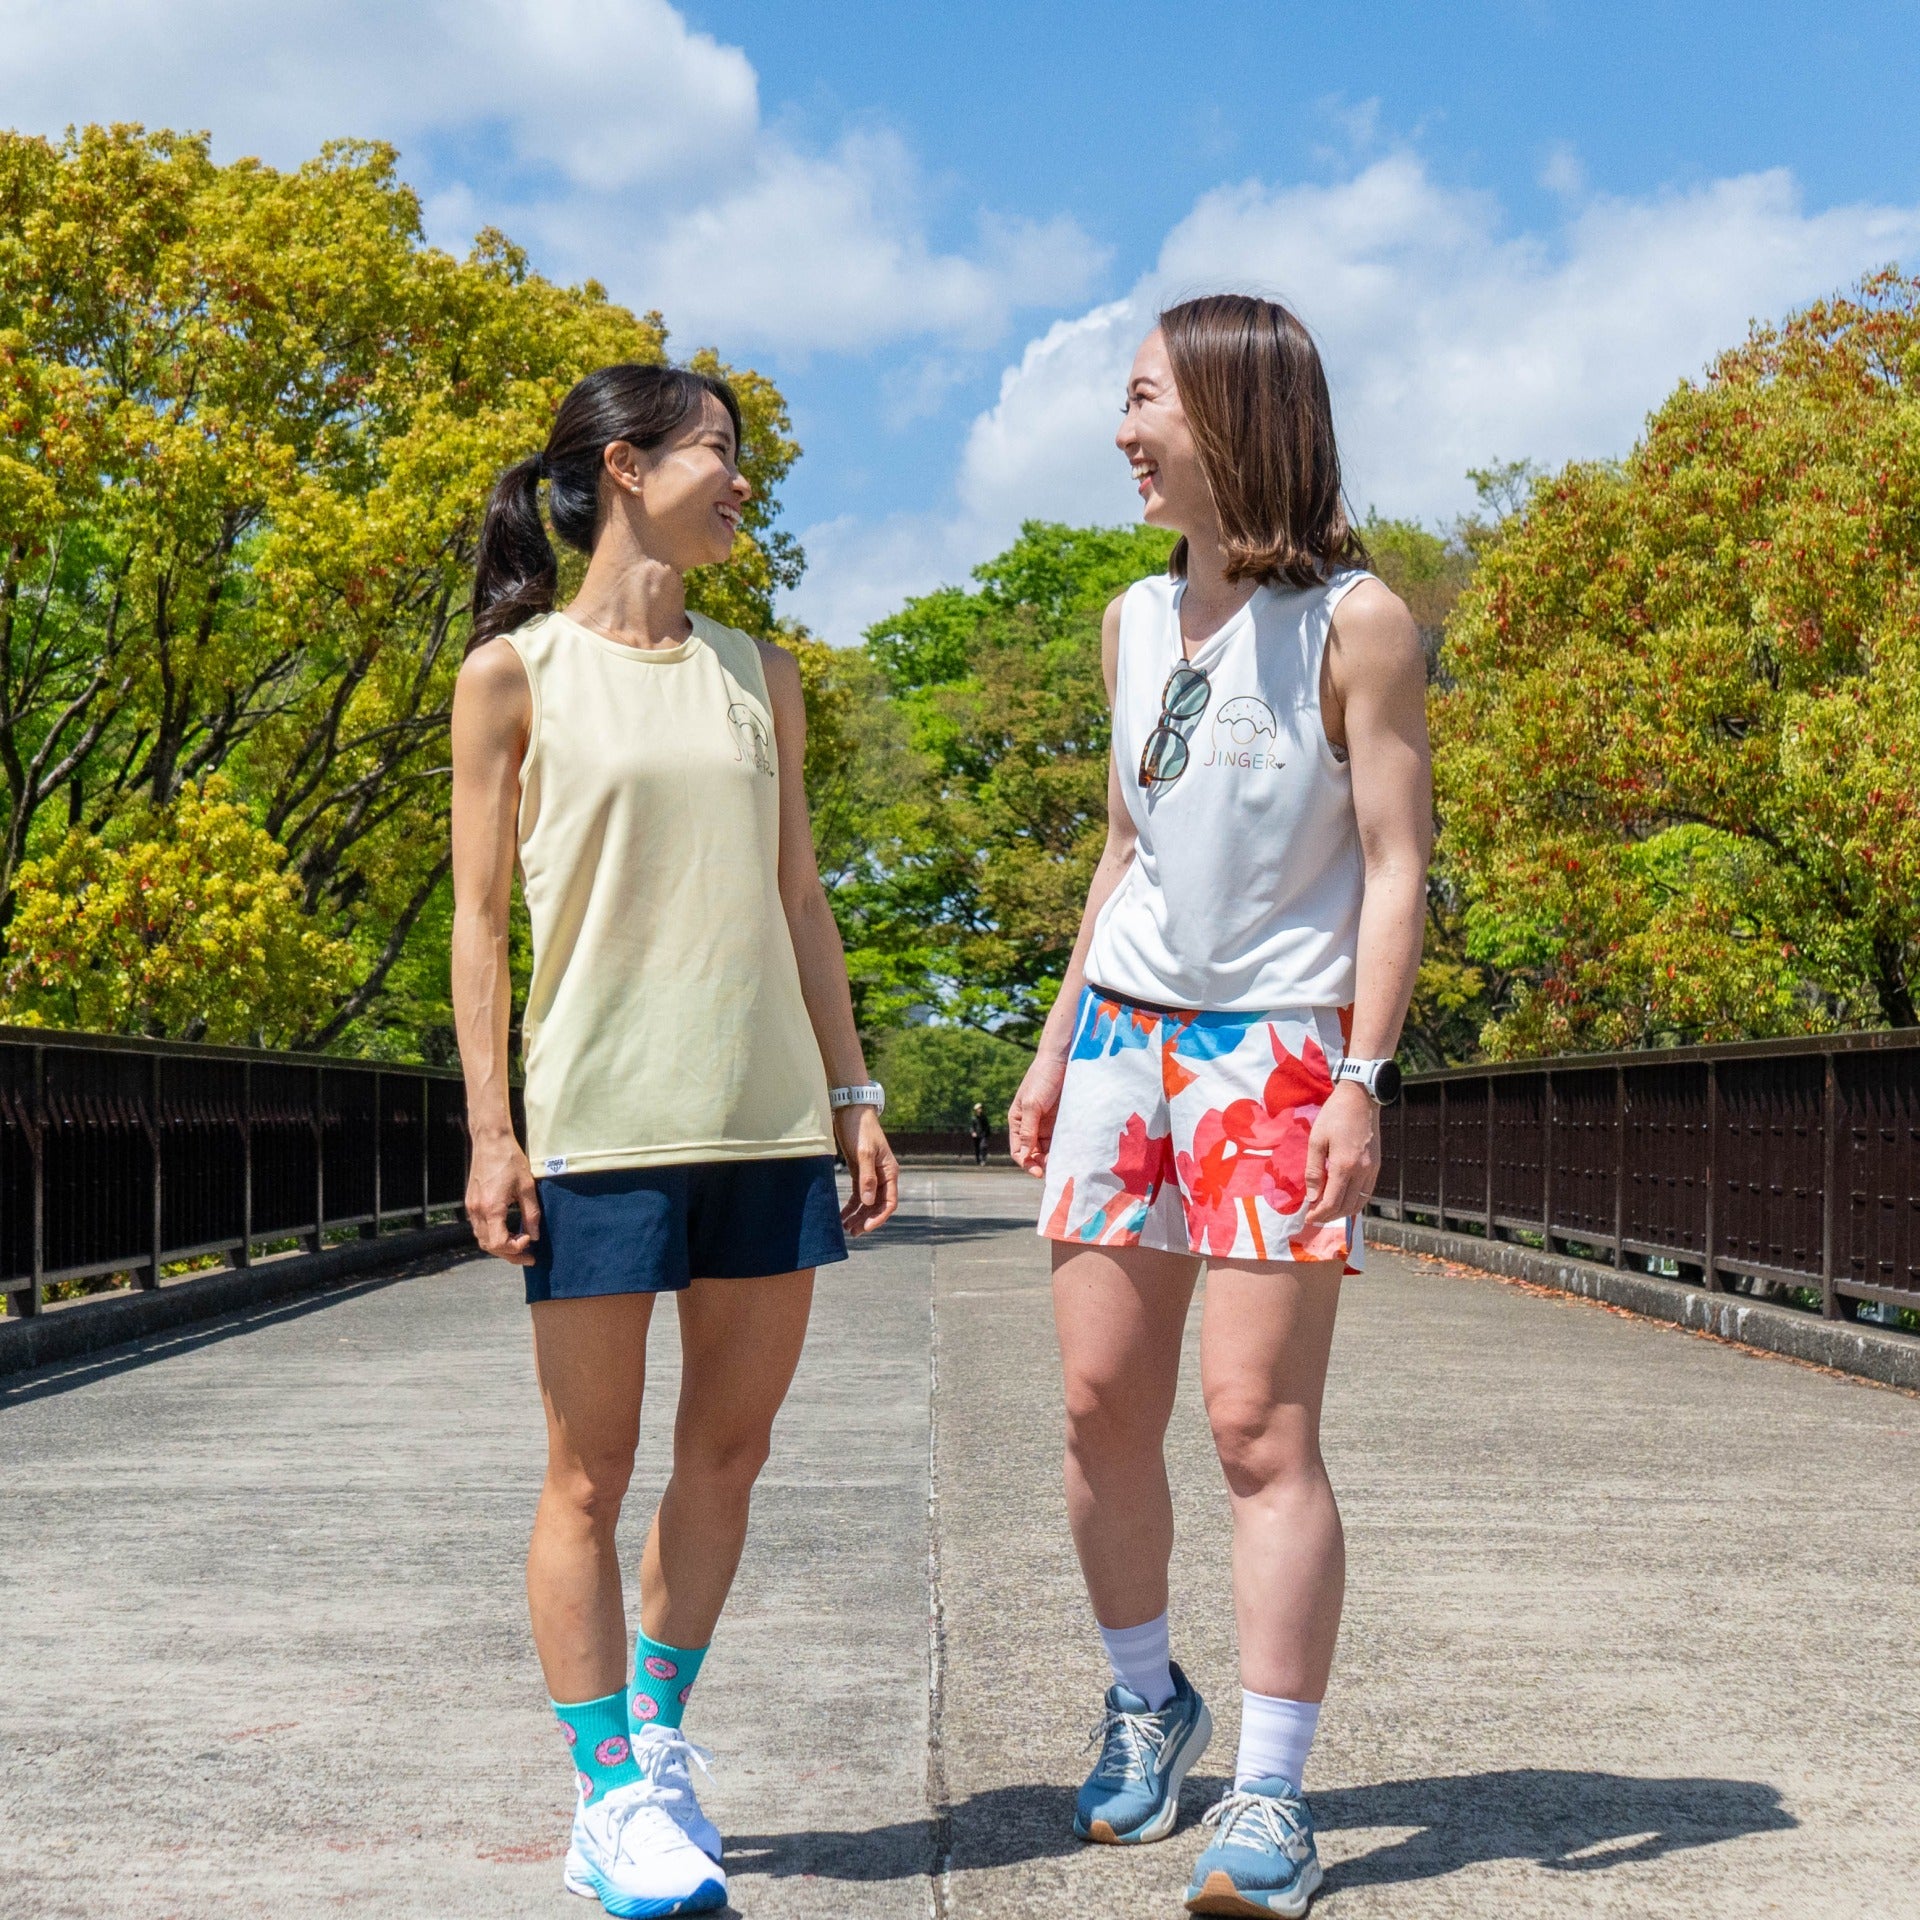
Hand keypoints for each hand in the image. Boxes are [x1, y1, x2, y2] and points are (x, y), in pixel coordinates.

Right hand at [466, 1129, 541, 1265]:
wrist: (490, 1141)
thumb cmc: (510, 1160)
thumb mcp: (527, 1187)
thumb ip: (531, 1214)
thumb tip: (534, 1236)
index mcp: (491, 1208)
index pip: (498, 1243)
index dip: (515, 1249)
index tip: (529, 1240)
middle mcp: (477, 1211)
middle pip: (489, 1245)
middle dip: (509, 1254)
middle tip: (529, 1256)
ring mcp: (471, 1207)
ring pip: (482, 1238)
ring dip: (500, 1246)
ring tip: (520, 1245)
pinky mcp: (471, 1202)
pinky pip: (479, 1227)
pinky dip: (492, 1235)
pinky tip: (508, 1232)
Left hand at [835, 1105, 899, 1235]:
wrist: (851, 1110)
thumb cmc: (860, 1128)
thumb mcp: (863, 1153)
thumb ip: (867, 1178)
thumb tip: (869, 1202)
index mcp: (890, 1171)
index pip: (889, 1201)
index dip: (879, 1217)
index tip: (866, 1228)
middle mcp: (883, 1176)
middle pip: (878, 1205)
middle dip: (867, 1220)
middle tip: (852, 1232)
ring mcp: (871, 1175)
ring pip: (867, 1202)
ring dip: (858, 1216)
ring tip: (845, 1228)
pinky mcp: (859, 1172)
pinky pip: (857, 1194)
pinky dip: (851, 1206)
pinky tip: (842, 1216)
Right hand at [1008, 1051, 1067, 1176]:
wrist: (1064, 1058)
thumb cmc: (1042, 1078)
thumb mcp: (1032, 1104)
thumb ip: (1028, 1131)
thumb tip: (1024, 1157)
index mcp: (1018, 1122)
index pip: (1019, 1152)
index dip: (1027, 1164)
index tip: (1040, 1173)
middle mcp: (1032, 1126)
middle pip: (1035, 1154)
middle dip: (1044, 1164)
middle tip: (1058, 1170)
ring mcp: (1049, 1124)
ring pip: (1051, 1149)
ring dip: (1058, 1157)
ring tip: (1069, 1164)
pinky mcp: (1064, 1120)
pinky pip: (1065, 1139)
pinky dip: (1068, 1148)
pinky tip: (1076, 1153)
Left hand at [1302, 1081, 1379, 1225]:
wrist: (1361, 1098)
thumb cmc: (1334, 1116)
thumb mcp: (1316, 1140)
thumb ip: (1313, 1171)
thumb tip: (1312, 1197)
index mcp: (1344, 1165)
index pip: (1332, 1202)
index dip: (1319, 1214)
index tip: (1307, 1218)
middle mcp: (1362, 1171)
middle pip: (1346, 1206)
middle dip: (1329, 1216)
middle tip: (1314, 1216)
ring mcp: (1373, 1170)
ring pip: (1359, 1203)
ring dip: (1343, 1212)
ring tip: (1326, 1210)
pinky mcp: (1377, 1166)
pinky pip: (1367, 1192)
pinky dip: (1354, 1201)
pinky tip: (1342, 1199)